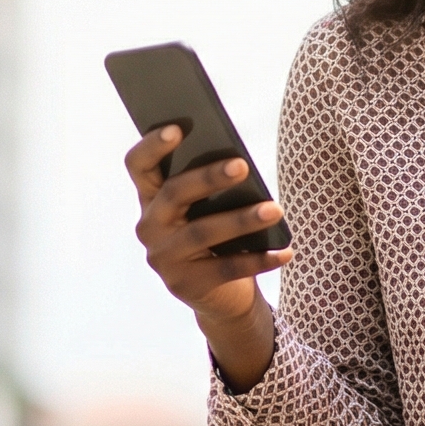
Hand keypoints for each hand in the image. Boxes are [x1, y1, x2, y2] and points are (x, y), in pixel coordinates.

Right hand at [124, 126, 292, 386]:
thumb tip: (237, 161)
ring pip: (202, 232)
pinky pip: (226, 269)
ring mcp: (164, 258)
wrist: (220, 297)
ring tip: (275, 209)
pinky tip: (285, 252)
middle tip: (242, 166)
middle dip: (208, 178)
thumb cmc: (218, 237)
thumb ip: (210, 187)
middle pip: (174, 194)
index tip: (178, 128)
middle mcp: (149, 227)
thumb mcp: (208, 209)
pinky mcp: (185, 285)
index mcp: (151, 198)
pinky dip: (259, 260)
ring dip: (242, 220)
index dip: (152, 146)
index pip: (139, 166)